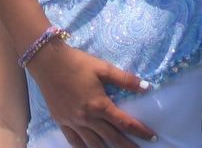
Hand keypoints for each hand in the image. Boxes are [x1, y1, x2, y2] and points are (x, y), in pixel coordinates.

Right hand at [28, 41, 156, 146]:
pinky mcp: (62, 122)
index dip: (140, 131)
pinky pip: (74, 142)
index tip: (152, 137)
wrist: (49, 63)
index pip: (124, 122)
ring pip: (93, 145)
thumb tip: (146, 87)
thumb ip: (125, 80)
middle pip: (112, 138)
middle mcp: (87, 118)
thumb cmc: (78, 63)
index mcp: (100, 105)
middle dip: (128, 146)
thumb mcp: (103, 68)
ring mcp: (73, 123)